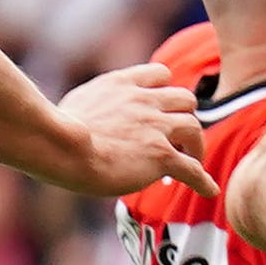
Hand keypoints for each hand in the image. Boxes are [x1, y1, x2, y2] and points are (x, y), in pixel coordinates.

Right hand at [49, 61, 207, 200]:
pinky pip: (192, 168)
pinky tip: (209, 190)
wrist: (62, 146)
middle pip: (184, 99)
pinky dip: (203, 180)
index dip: (164, 90)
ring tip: (193, 159)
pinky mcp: (161, 156)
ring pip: (193, 127)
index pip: (159, 74)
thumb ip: (95, 103)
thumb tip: (87, 116)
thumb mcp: (76, 101)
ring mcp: (156, 128)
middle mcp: (145, 101)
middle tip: (179, 136)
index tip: (162, 106)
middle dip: (185, 116)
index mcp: (123, 84)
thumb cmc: (56, 130)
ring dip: (196, 144)